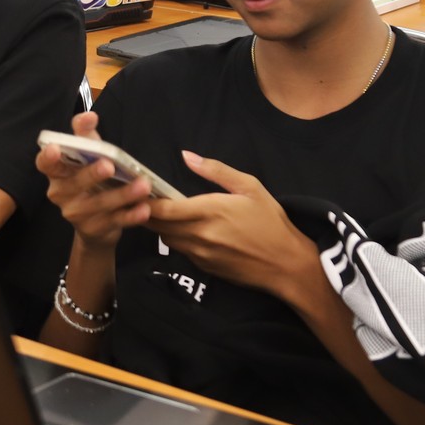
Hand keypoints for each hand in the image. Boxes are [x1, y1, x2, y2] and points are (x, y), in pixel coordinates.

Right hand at [34, 111, 151, 251]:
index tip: (55, 149)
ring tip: (143, 185)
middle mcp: (61, 194)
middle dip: (92, 174)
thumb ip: (86, 135)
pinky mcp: (95, 229)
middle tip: (109, 165)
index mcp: (56, 173)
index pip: (44, 164)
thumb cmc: (90, 181)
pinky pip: (115, 221)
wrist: (98, 225)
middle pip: (74, 184)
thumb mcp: (87, 156)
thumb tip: (90, 116)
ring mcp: (77, 214)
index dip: (47, 157)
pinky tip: (144, 209)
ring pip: (99, 204)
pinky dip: (131, 216)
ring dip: (122, 194)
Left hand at [144, 152, 322, 305]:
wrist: (286, 265)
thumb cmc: (271, 222)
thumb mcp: (250, 187)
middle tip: (141, 199)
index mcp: (210, 211)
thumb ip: (216, 170)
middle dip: (146, 213)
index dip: (145, 201)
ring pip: (167, 239)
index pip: (163, 210)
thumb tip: (186, 156)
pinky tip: (184, 228)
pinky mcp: (205, 268)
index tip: (137, 190)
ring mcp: (201, 254)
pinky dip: (176, 239)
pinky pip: (181, 251)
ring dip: (160, 227)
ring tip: (161, 212)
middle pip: (158, 226)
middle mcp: (200, 235)